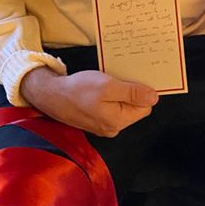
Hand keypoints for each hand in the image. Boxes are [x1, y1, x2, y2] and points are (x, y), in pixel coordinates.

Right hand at [20, 67, 158, 137]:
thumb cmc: (76, 90)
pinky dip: (107, 96)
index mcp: (118, 121)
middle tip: (117, 78)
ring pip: (122, 105)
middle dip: (129, 91)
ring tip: (105, 82)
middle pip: (134, 107)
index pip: (145, 106)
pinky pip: (110, 107)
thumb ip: (132, 93)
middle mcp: (112, 127)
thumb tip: (154, 97)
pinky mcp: (95, 119)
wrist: (50, 95)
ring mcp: (103, 125)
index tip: (132, 78)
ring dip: (118, 92)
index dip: (141, 90)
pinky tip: (98, 88)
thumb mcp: (107, 86)